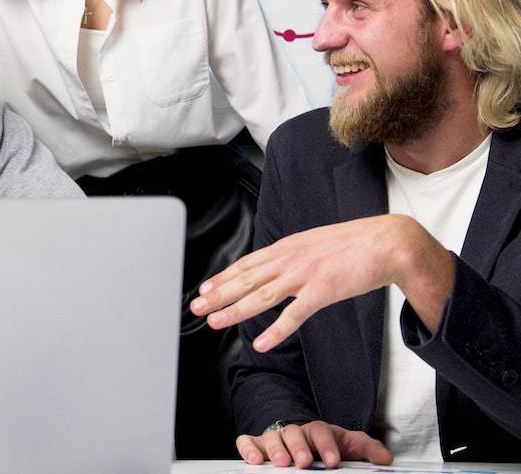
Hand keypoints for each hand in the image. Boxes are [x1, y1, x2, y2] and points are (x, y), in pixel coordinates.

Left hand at [190, 214, 451, 351]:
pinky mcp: (323, 290)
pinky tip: (261, 343)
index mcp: (287, 247)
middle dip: (218, 295)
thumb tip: (276, 266)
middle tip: (196, 307)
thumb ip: (293, 256)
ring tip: (216, 323)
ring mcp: (305, 274)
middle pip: (246, 279)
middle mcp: (290, 259)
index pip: (247, 264)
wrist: (388, 242)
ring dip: (236, 311)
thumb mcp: (314, 244)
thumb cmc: (353, 245)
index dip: (223, 278)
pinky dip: (276, 330)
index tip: (204, 290)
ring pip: (262, 296)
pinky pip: (295, 314)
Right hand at [236, 420, 391, 468]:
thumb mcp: (348, 446)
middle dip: (299, 447)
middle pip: (294, 433)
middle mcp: (295, 432)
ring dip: (275, 449)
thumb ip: (366, 449)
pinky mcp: (257, 446)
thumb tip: (385, 459)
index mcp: (318, 431)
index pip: (321, 432)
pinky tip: (254, 460)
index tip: (333, 462)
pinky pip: (247, 442)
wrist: (305, 442)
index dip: (327, 446)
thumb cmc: (327, 445)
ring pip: (271, 437)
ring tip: (280, 463)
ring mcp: (275, 438)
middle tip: (304, 462)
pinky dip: (248, 448)